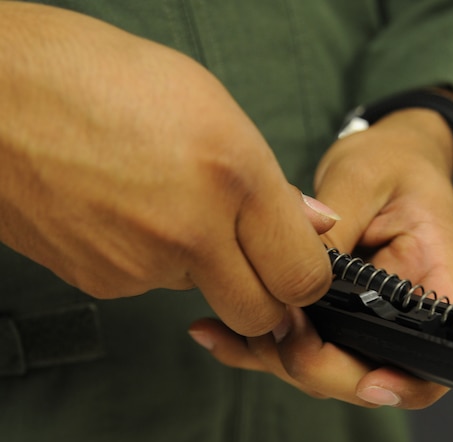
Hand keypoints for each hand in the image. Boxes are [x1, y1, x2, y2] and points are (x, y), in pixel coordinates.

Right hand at [0, 3, 331, 335]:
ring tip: (173, 201)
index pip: (303, 275)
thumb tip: (314, 223)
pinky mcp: (103, 284)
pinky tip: (135, 211)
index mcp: (231, 175)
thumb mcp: (210, 105)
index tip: (303, 265)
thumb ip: (270, 181)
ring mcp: (141, 266)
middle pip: (261, 314)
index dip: (310, 279)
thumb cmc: (100, 78)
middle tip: (257, 256)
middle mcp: (190, 231)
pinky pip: (156, 284)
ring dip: (208, 264)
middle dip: (269, 295)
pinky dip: (159, 258)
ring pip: (207, 294)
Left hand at [190, 105, 452, 408]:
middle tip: (275, 326)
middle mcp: (400, 314)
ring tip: (226, 325)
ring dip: (274, 356)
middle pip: (366, 375)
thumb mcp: (366, 181)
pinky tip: (213, 333)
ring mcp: (363, 319)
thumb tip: (297, 276)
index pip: (435, 358)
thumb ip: (337, 229)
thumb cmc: (392, 163)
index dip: (405, 383)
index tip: (369, 381)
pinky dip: (250, 346)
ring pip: (321, 369)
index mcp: (432, 283)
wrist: (388, 158)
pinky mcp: (328, 312)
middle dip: (316, 366)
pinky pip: (292, 343)